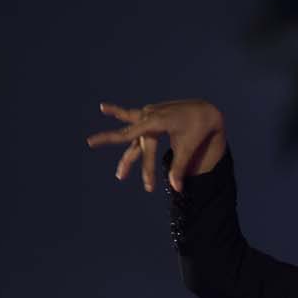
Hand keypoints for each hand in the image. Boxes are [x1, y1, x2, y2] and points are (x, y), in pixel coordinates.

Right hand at [85, 99, 224, 192]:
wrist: (205, 110)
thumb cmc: (198, 128)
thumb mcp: (189, 147)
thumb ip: (179, 167)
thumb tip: (176, 189)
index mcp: (158, 122)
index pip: (136, 140)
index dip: (124, 152)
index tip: (103, 153)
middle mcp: (150, 116)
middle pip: (135, 143)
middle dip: (129, 161)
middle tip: (119, 177)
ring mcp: (148, 115)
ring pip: (130, 133)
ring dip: (117, 142)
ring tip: (92, 144)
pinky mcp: (150, 116)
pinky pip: (131, 117)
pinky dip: (118, 113)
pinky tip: (104, 108)